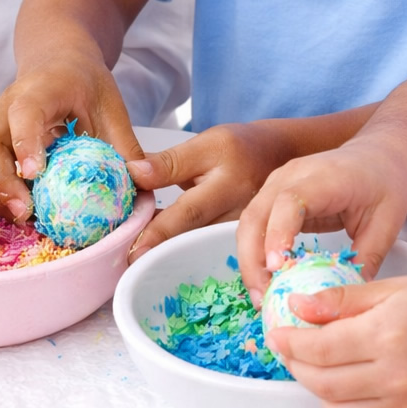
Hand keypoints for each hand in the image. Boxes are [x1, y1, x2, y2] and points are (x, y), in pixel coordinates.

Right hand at [0, 48, 145, 220]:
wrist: (58, 64)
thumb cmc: (83, 82)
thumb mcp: (110, 106)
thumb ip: (124, 144)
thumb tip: (141, 183)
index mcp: (39, 90)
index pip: (24, 113)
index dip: (26, 143)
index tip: (34, 173)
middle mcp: (6, 107)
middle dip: (2, 181)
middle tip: (25, 211)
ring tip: (26, 219)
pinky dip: (2, 194)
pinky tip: (25, 213)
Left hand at [127, 122, 297, 266]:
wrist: (278, 156)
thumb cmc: (239, 147)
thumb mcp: (207, 143)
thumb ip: (169, 162)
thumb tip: (132, 173)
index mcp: (227, 184)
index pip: (189, 211)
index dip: (161, 231)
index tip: (135, 249)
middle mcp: (238, 214)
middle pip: (194, 239)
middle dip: (159, 252)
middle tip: (128, 264)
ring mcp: (242, 232)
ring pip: (200, 247)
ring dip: (169, 255)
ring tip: (136, 264)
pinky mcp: (239, 240)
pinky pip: (208, 248)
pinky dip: (183, 252)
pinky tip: (159, 257)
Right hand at [235, 141, 406, 303]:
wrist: (378, 158)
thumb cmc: (384, 185)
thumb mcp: (386, 224)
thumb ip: (366, 259)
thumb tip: (348, 299)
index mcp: (325, 178)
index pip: (289, 202)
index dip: (277, 234)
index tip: (276, 268)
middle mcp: (292, 176)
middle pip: (256, 214)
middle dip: (252, 259)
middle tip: (263, 296)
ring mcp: (278, 183)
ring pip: (249, 222)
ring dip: (249, 260)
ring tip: (262, 295)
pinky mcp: (273, 195)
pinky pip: (256, 225)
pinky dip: (255, 253)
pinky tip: (265, 279)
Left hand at [266, 271, 406, 407]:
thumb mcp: (387, 288)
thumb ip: (339, 301)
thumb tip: (295, 306)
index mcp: (389, 335)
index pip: (321, 349)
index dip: (290, 342)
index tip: (277, 331)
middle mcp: (397, 375)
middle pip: (323, 382)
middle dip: (296, 365)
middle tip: (289, 346)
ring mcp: (405, 403)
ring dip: (316, 388)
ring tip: (314, 363)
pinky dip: (340, 405)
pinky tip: (341, 380)